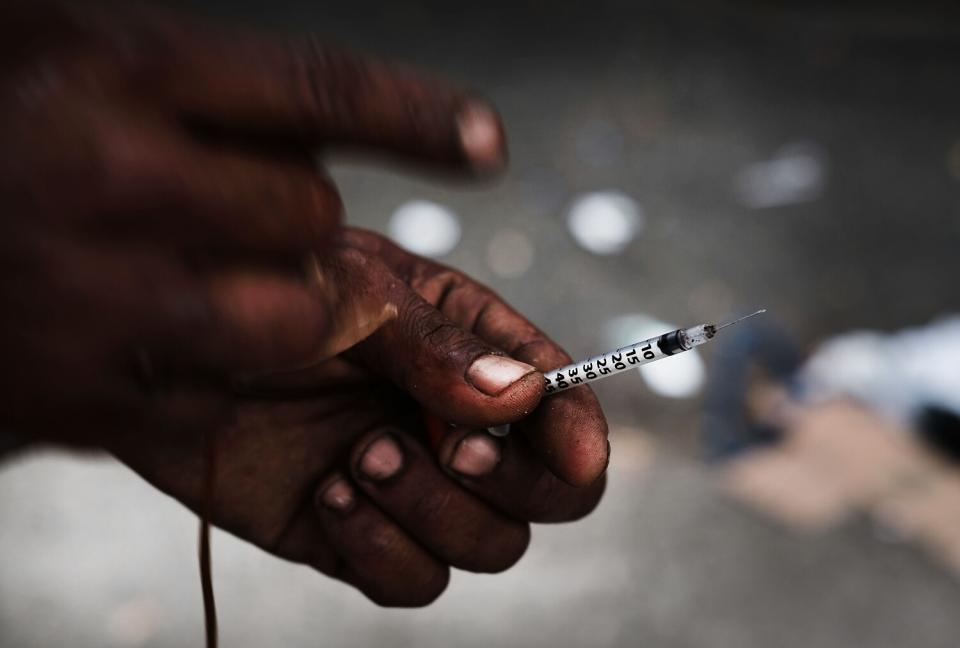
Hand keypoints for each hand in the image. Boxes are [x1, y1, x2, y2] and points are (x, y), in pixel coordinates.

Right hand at [0, 3, 503, 443]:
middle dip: (303, 222)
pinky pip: (217, 395)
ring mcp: (92, 295)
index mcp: (124, 70)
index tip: (486, 144)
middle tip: (248, 214)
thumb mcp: (91, 52)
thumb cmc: (2, 111)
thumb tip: (326, 132)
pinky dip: (212, 371)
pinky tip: (152, 332)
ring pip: (289, 320)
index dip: (415, 117)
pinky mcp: (76, 393)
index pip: (315, 91)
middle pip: (310, 217)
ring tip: (213, 277)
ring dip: (282, 304)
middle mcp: (111, 177)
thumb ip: (208, 88)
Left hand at [112, 229, 608, 605]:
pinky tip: (329, 493)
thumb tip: (527, 398)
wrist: (156, 350)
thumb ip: (442, 350)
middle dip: (507, 481)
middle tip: (451, 445)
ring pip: (487, 547)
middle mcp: (452, 422)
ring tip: (361, 454)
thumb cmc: (257, 293)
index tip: (573, 454)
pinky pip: (412, 582)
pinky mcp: (356, 534)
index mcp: (472, 350)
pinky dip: (382, 550)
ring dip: (436, 512)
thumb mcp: (355, 296)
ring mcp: (409, 484)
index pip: (563, 404)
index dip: (579, 435)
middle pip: (546, 496)